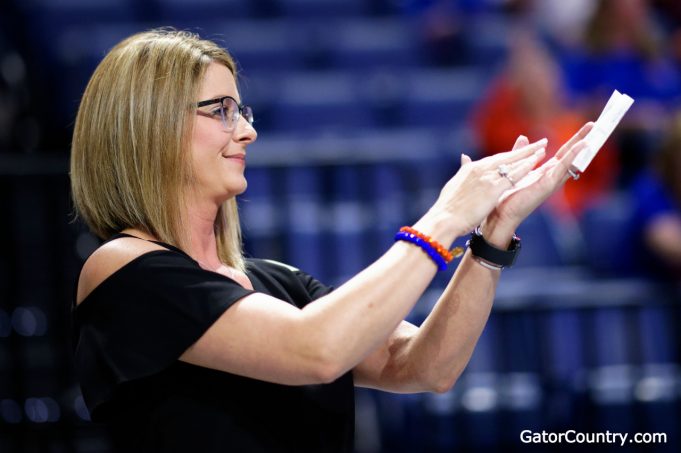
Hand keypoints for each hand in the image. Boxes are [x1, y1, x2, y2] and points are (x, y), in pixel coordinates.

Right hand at [429, 138, 547, 236]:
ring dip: (529, 154)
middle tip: (539, 143)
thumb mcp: (454, 186)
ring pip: (512, 162)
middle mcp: (480, 169)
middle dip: (523, 149)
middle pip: (506, 156)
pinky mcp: (493, 188)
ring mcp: (487, 177)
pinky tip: (538, 161)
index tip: (520, 151)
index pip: (494, 159)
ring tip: (543, 148)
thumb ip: (463, 171)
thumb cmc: (447, 208)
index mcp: (470, 169)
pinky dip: (526, 166)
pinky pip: (514, 174)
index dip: (509, 155)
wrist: (444, 218)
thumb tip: (464, 159)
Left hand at [487, 122, 592, 233]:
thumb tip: (524, 137)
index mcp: (545, 171)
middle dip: (583, 139)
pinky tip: (581, 146)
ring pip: (571, 160)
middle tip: (595, 124)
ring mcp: (552, 181)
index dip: (574, 139)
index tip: (586, 127)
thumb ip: (522, 153)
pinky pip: (563, 167)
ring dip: (582, 146)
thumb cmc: (508, 195)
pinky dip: (573, 156)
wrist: (502, 214)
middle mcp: (552, 176)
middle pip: (571, 154)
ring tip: (594, 133)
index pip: (564, 152)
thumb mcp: (516, 168)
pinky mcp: (548, 185)